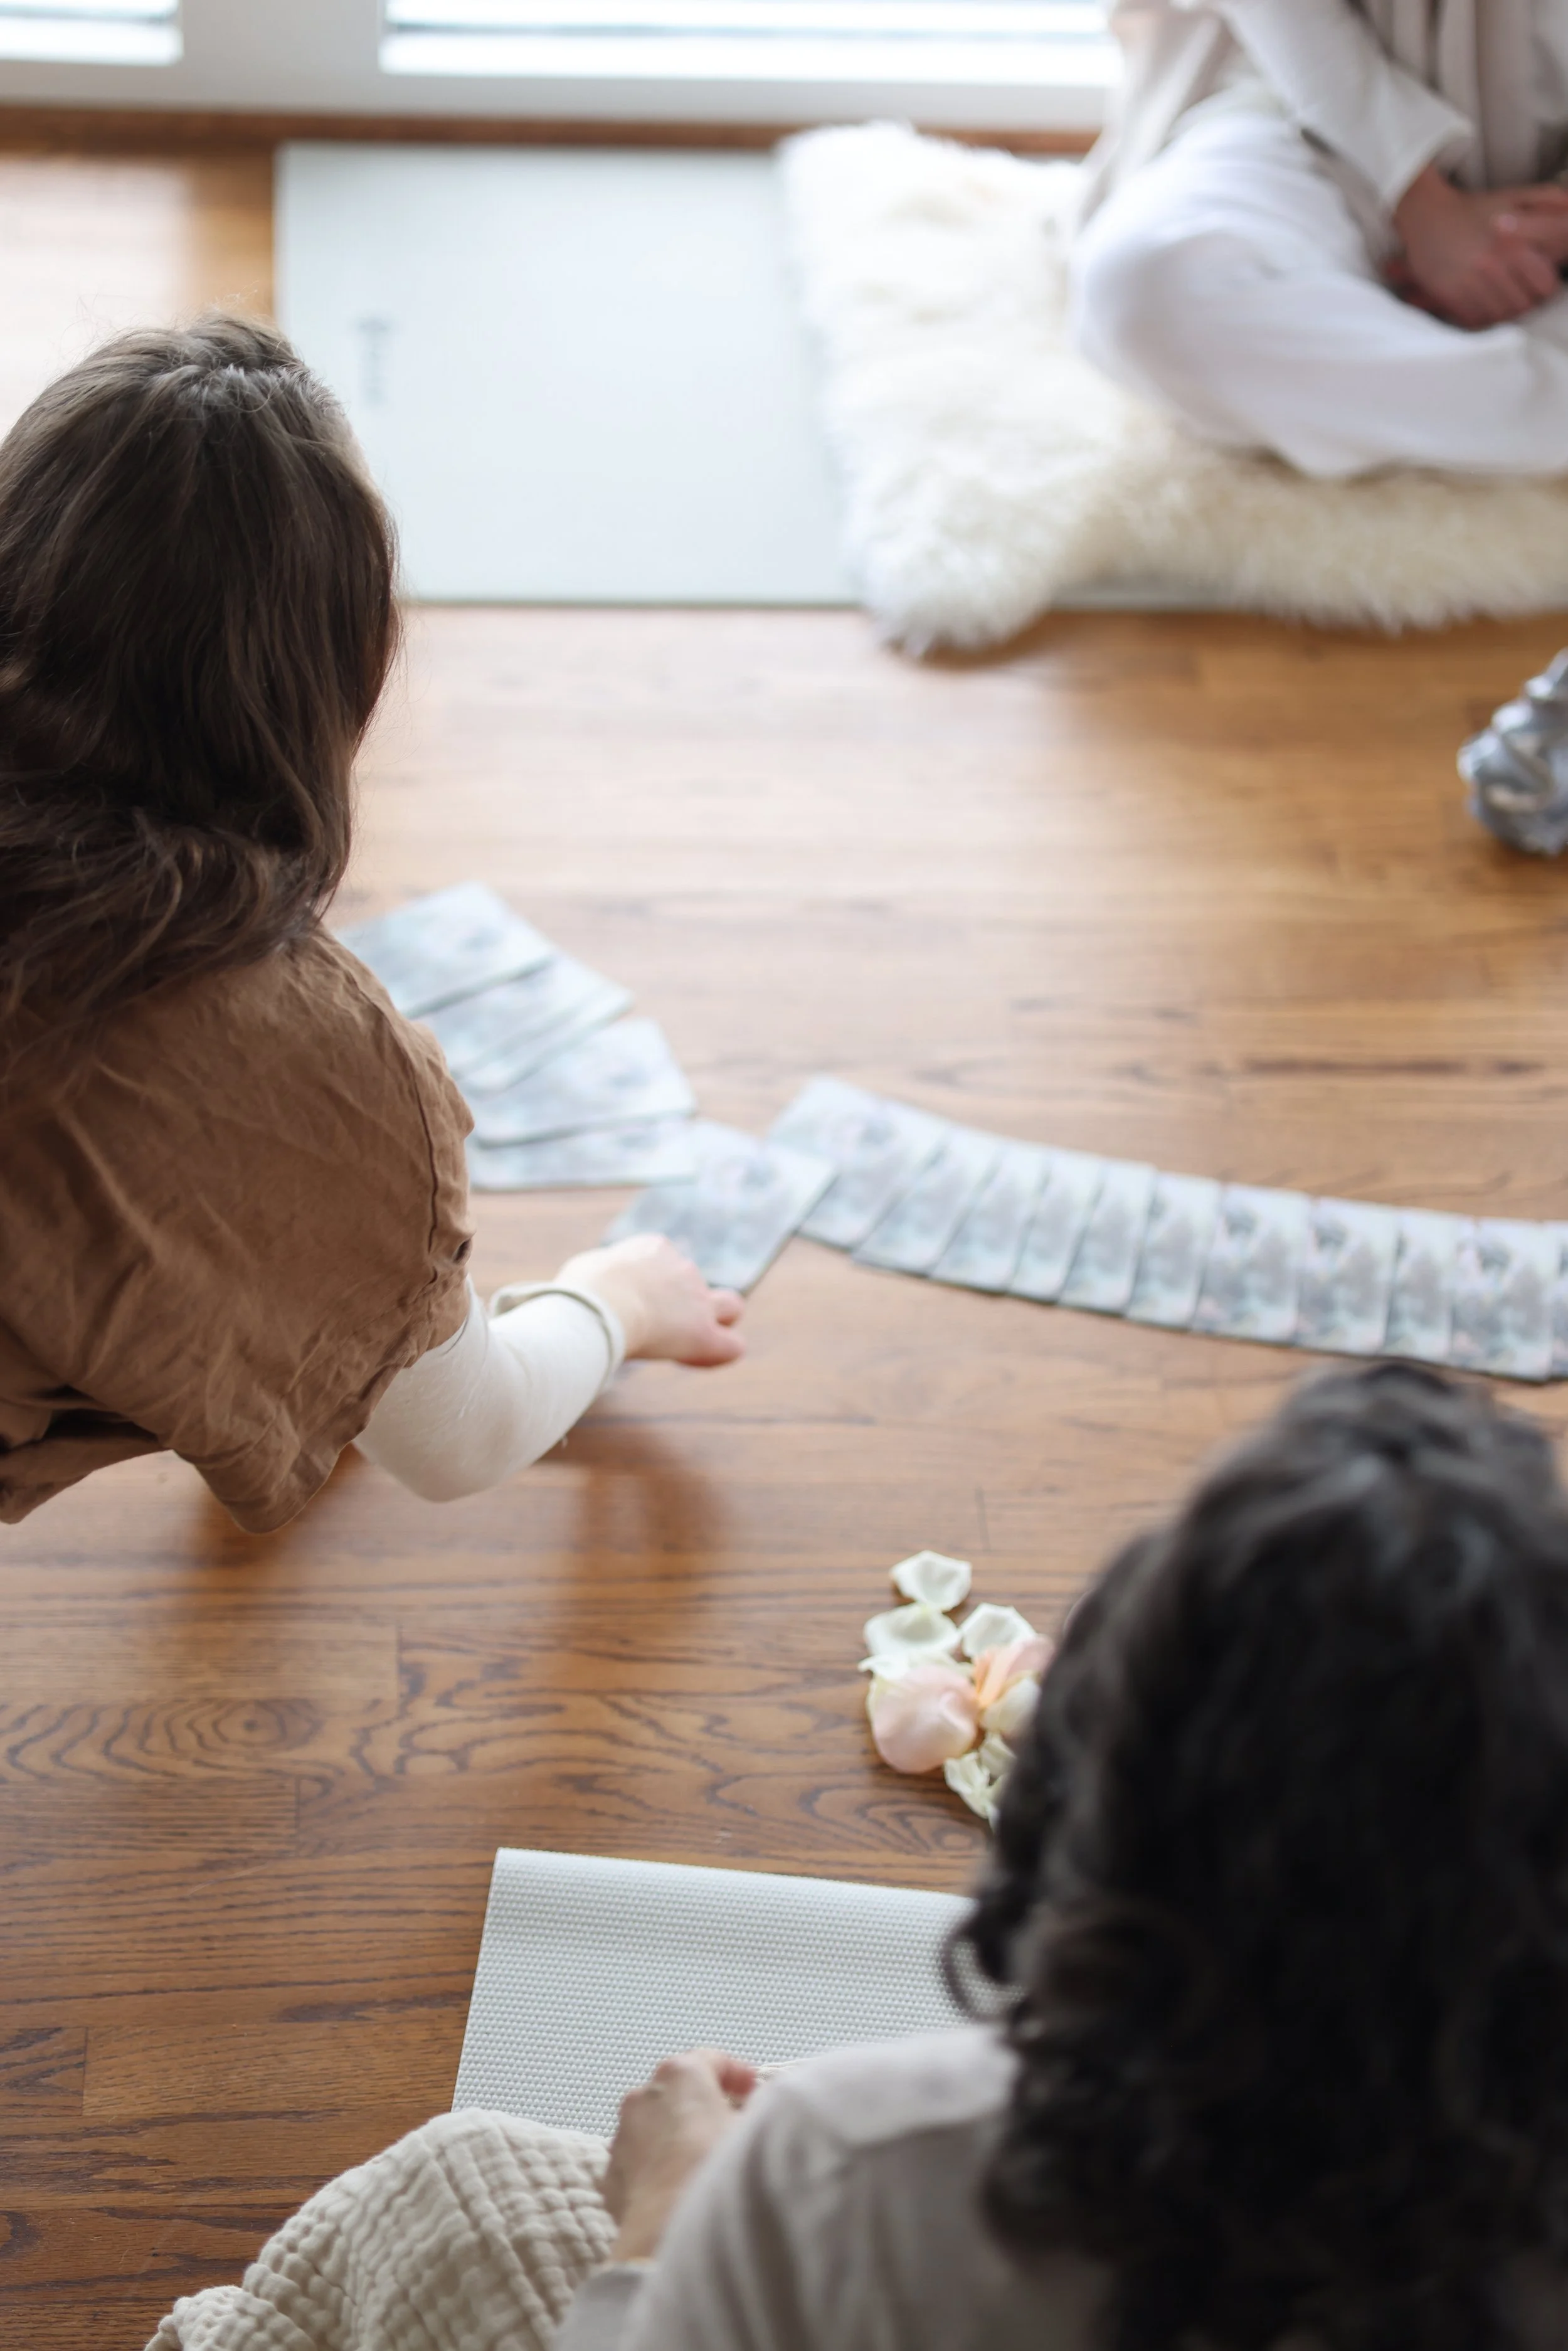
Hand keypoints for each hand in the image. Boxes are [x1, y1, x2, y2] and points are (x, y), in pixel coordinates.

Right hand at [555, 1234, 744, 1365]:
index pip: (665, 1261)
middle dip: (690, 1300)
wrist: (600, 1304)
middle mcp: (682, 1269)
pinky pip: (731, 1346)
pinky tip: (696, 1360)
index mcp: (653, 1249)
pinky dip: (718, 1354)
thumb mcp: (585, 1269)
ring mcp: (698, 1299)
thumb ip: (598, 1274)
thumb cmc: (581, 1289)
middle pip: (697, 1281)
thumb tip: (590, 1284)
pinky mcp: (703, 1334)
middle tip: (664, 1322)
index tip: (630, 1303)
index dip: (652, 1287)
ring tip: (680, 1344)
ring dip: (713, 1324)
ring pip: (731, 1307)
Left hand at [603, 2048, 757, 2259]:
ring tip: (705, 2164)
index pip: (712, 2060)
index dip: (738, 2074)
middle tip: (732, 2124)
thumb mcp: (753, 2129)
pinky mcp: (612, 2177)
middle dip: (705, 2105)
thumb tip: (753, 2114)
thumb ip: (753, 2112)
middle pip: (680, 2092)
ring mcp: (622, 2136)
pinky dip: (658, 2171)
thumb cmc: (714, 2172)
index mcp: (680, 2074)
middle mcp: (643, 2096)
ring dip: (678, 2138)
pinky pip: (640, 2164)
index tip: (753, 2089)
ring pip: (656, 2128)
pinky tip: (680, 2191)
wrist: (671, 2230)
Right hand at [1390, 166, 1567, 327]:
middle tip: (1522, 294)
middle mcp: (1492, 262)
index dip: (1547, 287)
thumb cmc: (1476, 208)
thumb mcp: (1517, 197)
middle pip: (1524, 304)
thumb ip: (1549, 202)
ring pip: (1501, 315)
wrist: (1427, 214)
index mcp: (1514, 241)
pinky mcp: (1449, 293)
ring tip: (1503, 299)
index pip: (1545, 284)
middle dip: (1528, 301)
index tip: (1541, 284)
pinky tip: (1483, 304)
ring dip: (1505, 311)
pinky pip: (1475, 319)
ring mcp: (1469, 280)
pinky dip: (1483, 317)